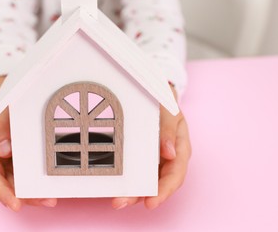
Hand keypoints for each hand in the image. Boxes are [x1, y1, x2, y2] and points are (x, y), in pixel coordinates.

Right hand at [0, 77, 56, 210]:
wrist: (8, 98)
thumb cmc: (3, 104)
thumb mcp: (1, 109)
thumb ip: (0, 126)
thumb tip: (3, 150)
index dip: (2, 192)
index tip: (15, 204)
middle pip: (7, 185)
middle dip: (25, 197)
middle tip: (47, 201)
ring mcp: (6, 161)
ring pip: (17, 183)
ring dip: (33, 193)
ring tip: (51, 198)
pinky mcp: (18, 160)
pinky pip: (25, 175)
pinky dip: (36, 182)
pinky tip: (49, 186)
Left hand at [112, 87, 191, 209]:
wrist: (157, 93)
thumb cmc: (166, 102)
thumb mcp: (170, 111)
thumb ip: (169, 130)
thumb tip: (170, 154)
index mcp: (181, 149)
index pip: (174, 175)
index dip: (163, 191)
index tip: (150, 202)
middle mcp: (169, 158)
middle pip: (158, 183)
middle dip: (140, 196)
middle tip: (120, 202)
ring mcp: (155, 158)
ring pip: (146, 181)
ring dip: (132, 192)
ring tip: (116, 200)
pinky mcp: (143, 156)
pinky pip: (137, 171)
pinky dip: (128, 180)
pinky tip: (116, 185)